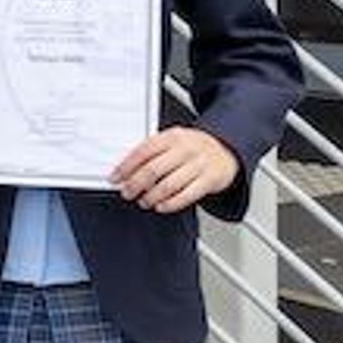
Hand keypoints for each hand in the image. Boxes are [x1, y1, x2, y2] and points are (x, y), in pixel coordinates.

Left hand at [112, 127, 238, 213]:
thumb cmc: (194, 147)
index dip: (125, 167)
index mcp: (172, 136)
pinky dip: (170, 204)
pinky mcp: (209, 180)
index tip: (115, 177)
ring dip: (151, 197)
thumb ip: (153, 151)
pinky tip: (161, 206)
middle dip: (135, 184)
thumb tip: (126, 168)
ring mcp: (198, 165)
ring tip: (143, 201)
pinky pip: (185, 196)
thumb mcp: (173, 140)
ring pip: (168, 185)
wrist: (227, 149)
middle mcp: (185, 149)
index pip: (143, 152)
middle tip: (127, 192)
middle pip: (153, 170)